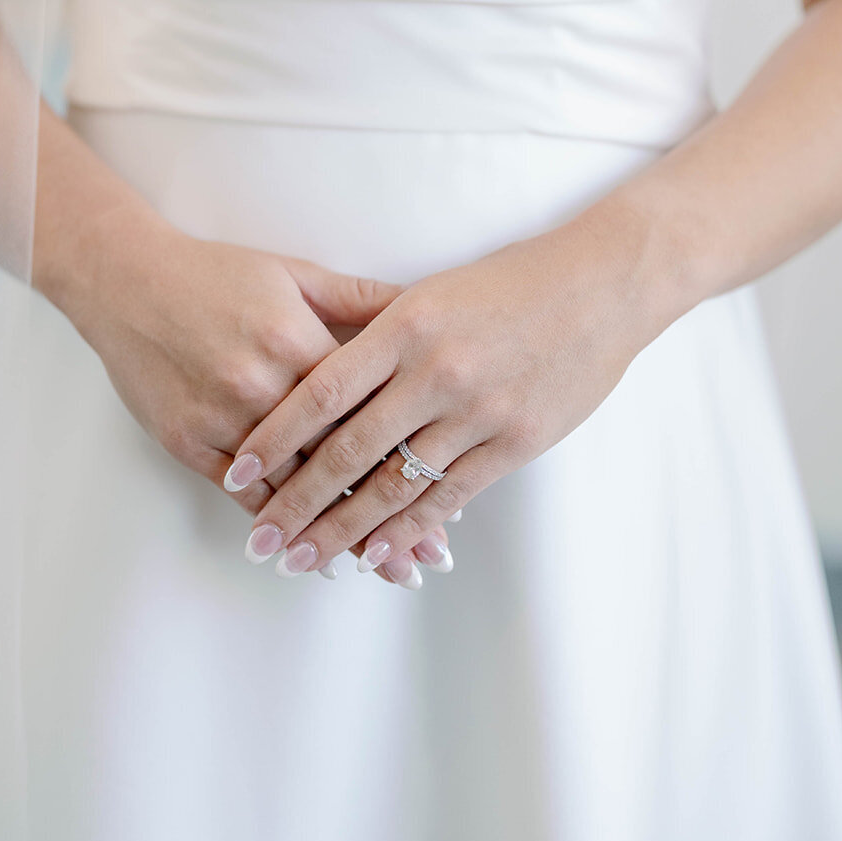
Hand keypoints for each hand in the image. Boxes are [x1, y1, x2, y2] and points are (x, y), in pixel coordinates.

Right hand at [57, 196, 454, 582]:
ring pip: (292, 487)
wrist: (126, 279)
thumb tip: (423, 309)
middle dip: (386, 512)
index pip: (365, 410)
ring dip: (338, 531)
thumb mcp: (295, 274)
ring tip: (383, 566)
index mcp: (295, 340)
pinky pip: (243, 493)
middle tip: (428, 558)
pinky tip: (310, 549)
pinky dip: (279, 522)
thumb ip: (361, 300)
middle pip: (336, 461)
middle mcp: (261, 385)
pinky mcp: (188, 441)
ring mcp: (221, 418)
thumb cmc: (217, 273)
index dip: (409, 454)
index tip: (448, 491)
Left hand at [225, 209, 666, 575]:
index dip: (276, 437)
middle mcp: (435, 371)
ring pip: (394, 484)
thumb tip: (323, 384)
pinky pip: (450, 495)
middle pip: (347, 451)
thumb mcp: (431, 293)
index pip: (320, 393)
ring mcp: (477, 410)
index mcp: (404, 326)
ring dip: (345, 530)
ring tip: (306, 559)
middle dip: (297, 503)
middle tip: (260, 541)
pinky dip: (409, 528)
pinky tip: (377, 552)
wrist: (602, 283)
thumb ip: (377, 335)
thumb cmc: (511, 282)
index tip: (239, 469)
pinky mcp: (516, 441)